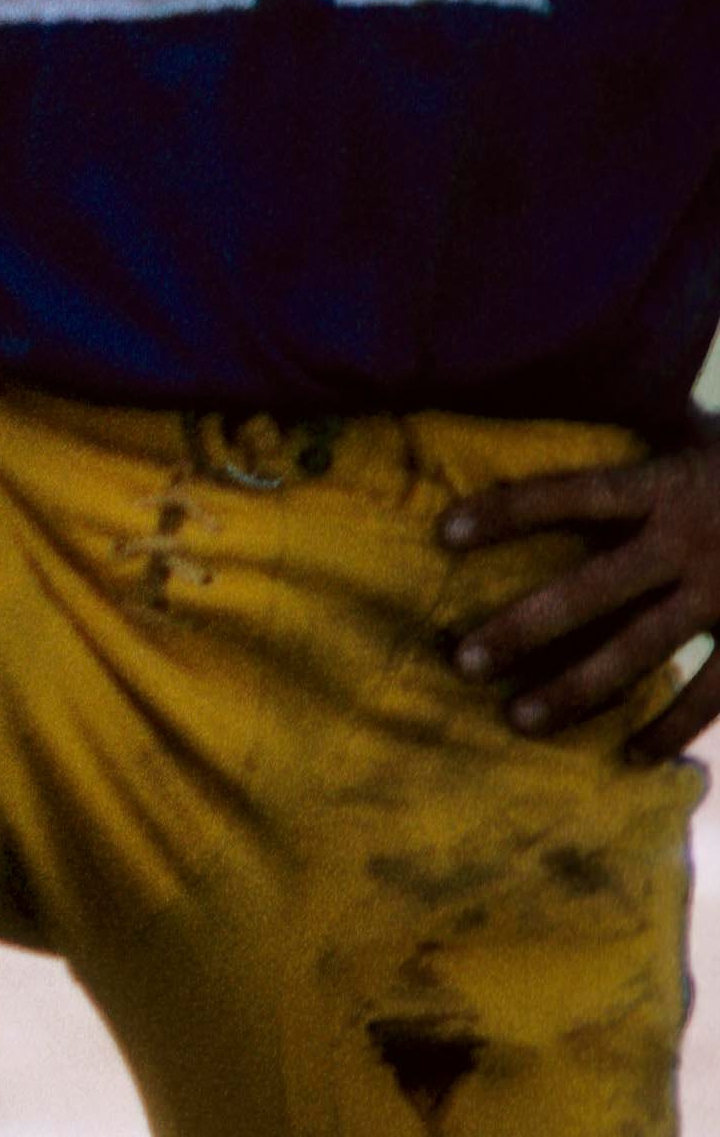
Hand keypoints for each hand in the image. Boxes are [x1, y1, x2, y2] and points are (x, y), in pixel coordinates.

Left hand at [444, 440, 719, 760]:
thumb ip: (652, 426)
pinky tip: (630, 756)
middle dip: (525, 626)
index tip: (444, 533)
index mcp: (670, 484)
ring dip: (578, 689)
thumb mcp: (707, 434)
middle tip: (462, 660)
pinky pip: (712, 693)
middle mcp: (691, 542)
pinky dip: (672, 727)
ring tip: (520, 721)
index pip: (574, 494)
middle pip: (593, 588)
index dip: (509, 511)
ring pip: (640, 651)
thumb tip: (596, 380)